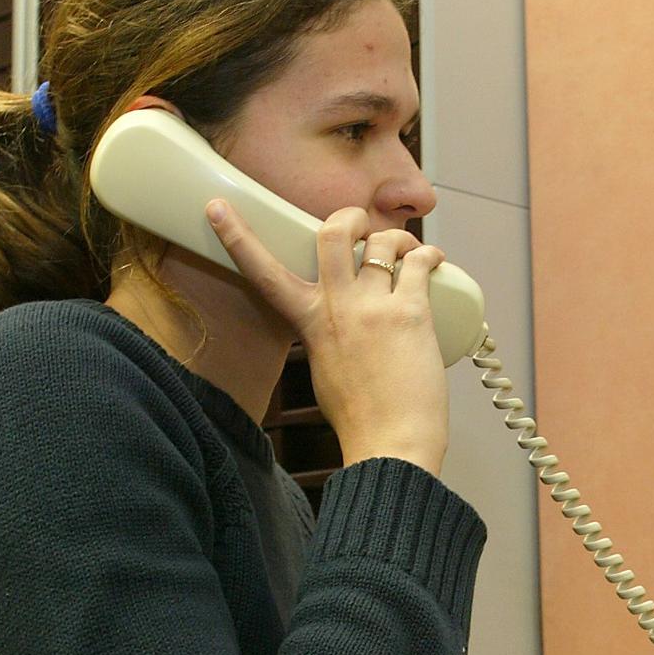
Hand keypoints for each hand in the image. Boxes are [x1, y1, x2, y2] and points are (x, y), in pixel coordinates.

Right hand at [207, 200, 448, 474]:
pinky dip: (429, 255)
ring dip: (398, 238)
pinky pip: (419, 262)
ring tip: (408, 253)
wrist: (389, 446)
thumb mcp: (324, 370)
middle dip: (349, 216)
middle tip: (363, 227)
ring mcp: (373, 308)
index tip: (218, 208)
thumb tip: (338, 318)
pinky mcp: (410, 313)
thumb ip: (325, 336)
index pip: (263, 272)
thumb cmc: (359, 419)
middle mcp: (337, 308)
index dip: (237, 237)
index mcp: (308, 323)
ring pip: (382, 241)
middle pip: (333, 231)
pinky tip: (434, 261)